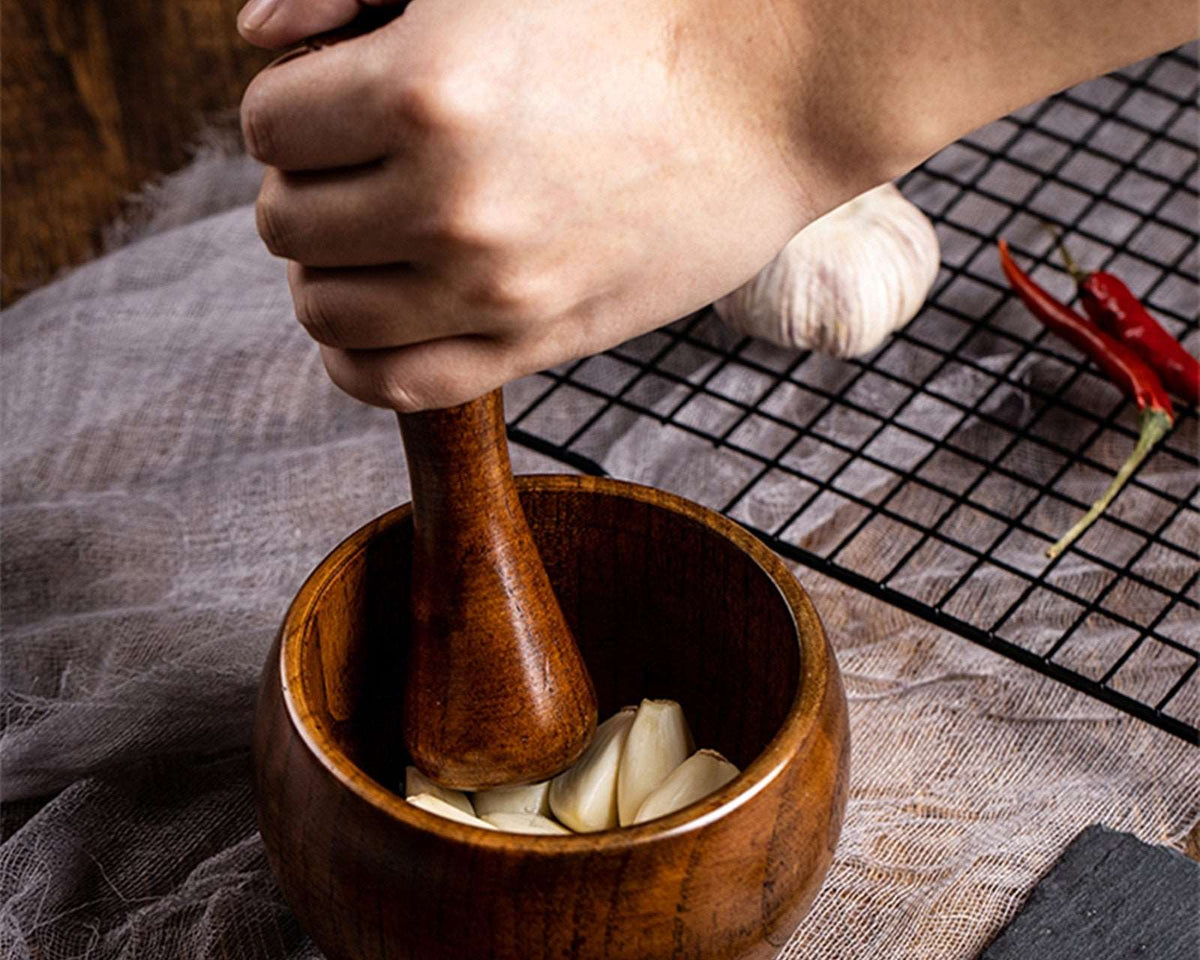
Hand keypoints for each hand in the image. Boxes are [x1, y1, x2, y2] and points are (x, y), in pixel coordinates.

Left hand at [239, 0, 872, 410]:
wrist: (769, 96)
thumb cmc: (638, 12)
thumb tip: (254, 35)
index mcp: (423, 89)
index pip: (267, 123)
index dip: (294, 103)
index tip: (341, 95)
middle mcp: (449, 201)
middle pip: (283, 220)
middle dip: (304, 184)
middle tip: (358, 163)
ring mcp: (492, 288)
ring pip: (323, 310)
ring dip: (327, 269)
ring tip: (373, 235)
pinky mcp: (533, 344)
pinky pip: (392, 385)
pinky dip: (356, 359)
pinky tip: (378, 319)